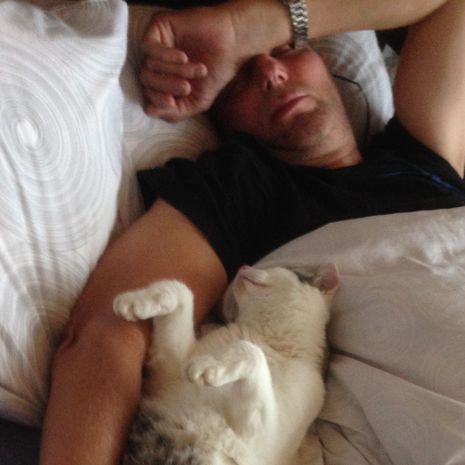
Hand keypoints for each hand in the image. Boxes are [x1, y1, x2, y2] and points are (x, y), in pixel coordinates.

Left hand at [140, 6, 239, 121]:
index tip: (172, 102)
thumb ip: (175, 112)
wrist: (232, 44)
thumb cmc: (217, 72)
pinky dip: (165, 56)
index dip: (157, 101)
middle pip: (146, 81)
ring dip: (175, 71)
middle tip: (186, 87)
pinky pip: (147, 47)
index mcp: (164, 82)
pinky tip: (183, 57)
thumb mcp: (198, 101)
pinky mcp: (158, 28)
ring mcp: (156, 45)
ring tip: (197, 70)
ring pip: (149, 65)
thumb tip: (149, 111)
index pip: (148, 96)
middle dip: (166, 86)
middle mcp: (157, 64)